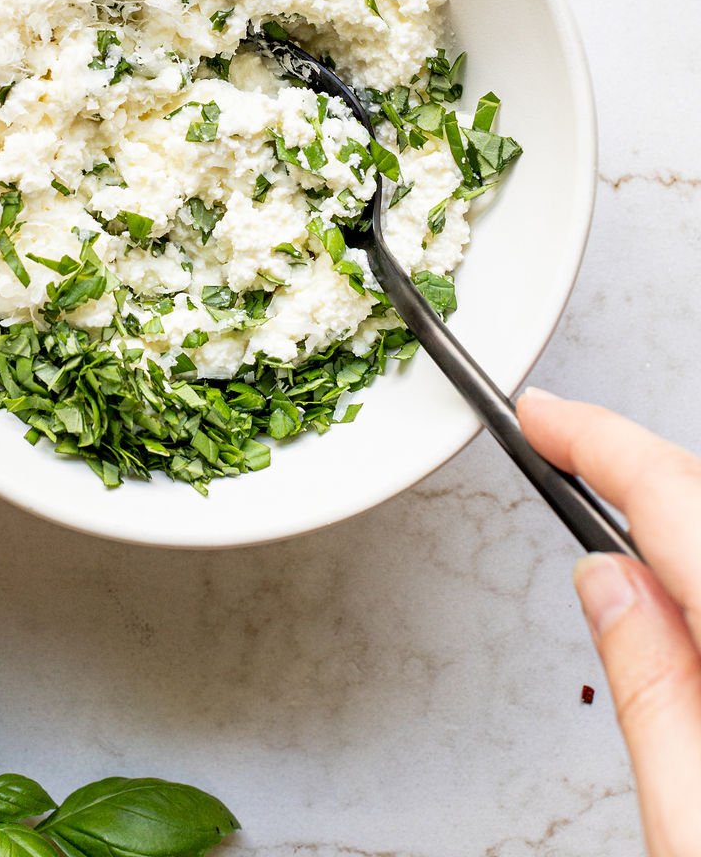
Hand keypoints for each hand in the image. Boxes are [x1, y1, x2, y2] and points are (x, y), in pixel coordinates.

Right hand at [518, 389, 700, 856]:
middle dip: (642, 468)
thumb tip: (608, 580)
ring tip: (627, 528)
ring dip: (688, 518)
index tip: (546, 416)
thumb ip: (652, 686)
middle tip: (567, 454)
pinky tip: (690, 591)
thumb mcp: (692, 824)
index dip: (601, 441)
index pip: (679, 500)